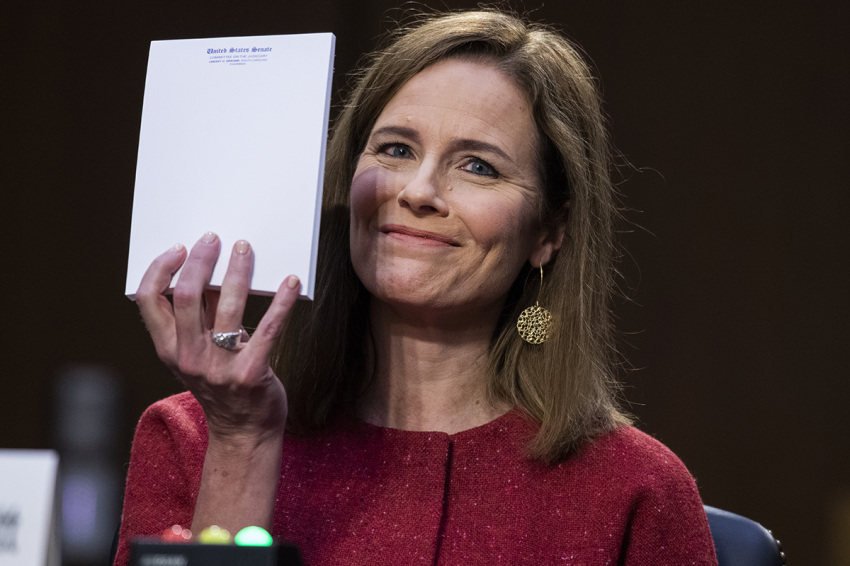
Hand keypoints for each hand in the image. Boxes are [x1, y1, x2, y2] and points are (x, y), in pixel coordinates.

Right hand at [135, 232, 299, 443]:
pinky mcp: (252, 373)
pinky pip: (269, 329)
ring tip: (245, 249)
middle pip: (186, 296)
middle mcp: (189, 357)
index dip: (160, 269)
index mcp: (169, 349)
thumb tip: (207, 270)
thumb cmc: (222, 385)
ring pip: (226, 307)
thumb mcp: (198, 354)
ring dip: (237, 272)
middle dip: (200, 261)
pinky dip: (281, 301)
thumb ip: (199, 318)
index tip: (179, 248)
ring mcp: (219, 367)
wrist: (244, 433)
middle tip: (215, 239)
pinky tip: (291, 282)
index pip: (148, 301)